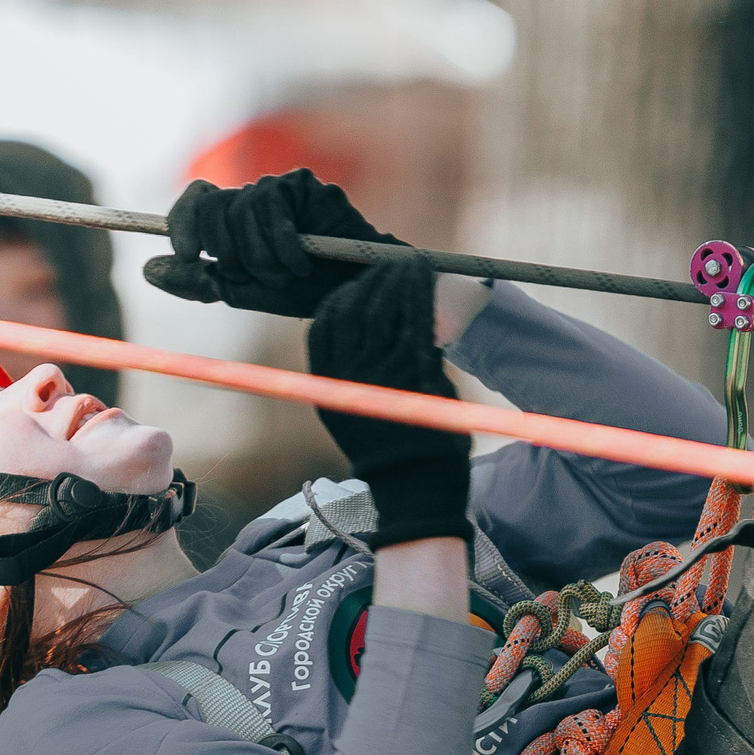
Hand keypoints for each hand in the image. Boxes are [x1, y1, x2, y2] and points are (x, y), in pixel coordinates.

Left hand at [143, 169, 400, 318]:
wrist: (350, 292)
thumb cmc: (300, 292)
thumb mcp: (241, 290)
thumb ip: (198, 279)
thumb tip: (148, 269)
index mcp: (232, 220)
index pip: (195, 202)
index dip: (183, 223)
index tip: (190, 254)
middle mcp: (251, 198)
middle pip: (213, 204)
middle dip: (228, 250)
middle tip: (254, 275)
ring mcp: (278, 188)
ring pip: (242, 208)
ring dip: (260, 254)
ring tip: (288, 274)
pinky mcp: (303, 183)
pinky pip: (272, 203)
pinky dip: (281, 241)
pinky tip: (300, 261)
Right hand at [307, 257, 470, 550]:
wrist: (415, 488)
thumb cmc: (390, 447)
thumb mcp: (354, 408)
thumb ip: (353, 369)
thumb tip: (366, 321)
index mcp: (326, 385)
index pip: (325, 325)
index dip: (344, 298)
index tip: (361, 284)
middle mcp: (347, 378)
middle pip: (355, 311)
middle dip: (373, 282)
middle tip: (391, 266)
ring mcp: (380, 376)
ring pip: (385, 311)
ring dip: (398, 282)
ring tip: (411, 266)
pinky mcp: (415, 378)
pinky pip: (415, 324)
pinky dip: (421, 297)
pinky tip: (428, 283)